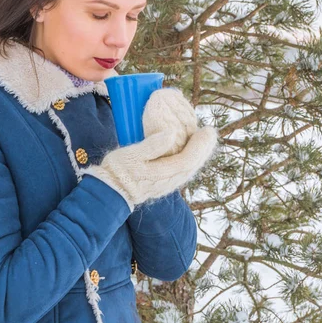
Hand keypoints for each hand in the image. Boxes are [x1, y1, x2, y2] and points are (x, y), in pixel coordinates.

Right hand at [82, 88, 217, 210]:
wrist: (111, 192)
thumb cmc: (119, 170)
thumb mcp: (132, 154)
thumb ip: (152, 145)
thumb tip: (171, 133)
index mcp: (165, 172)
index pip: (190, 157)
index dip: (201, 144)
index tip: (207, 130)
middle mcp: (170, 181)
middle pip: (193, 164)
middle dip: (204, 148)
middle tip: (210, 132)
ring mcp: (167, 184)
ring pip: (189, 168)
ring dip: (198, 154)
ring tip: (203, 140)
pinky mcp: (163, 184)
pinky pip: (182, 170)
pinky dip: (189, 160)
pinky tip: (188, 152)